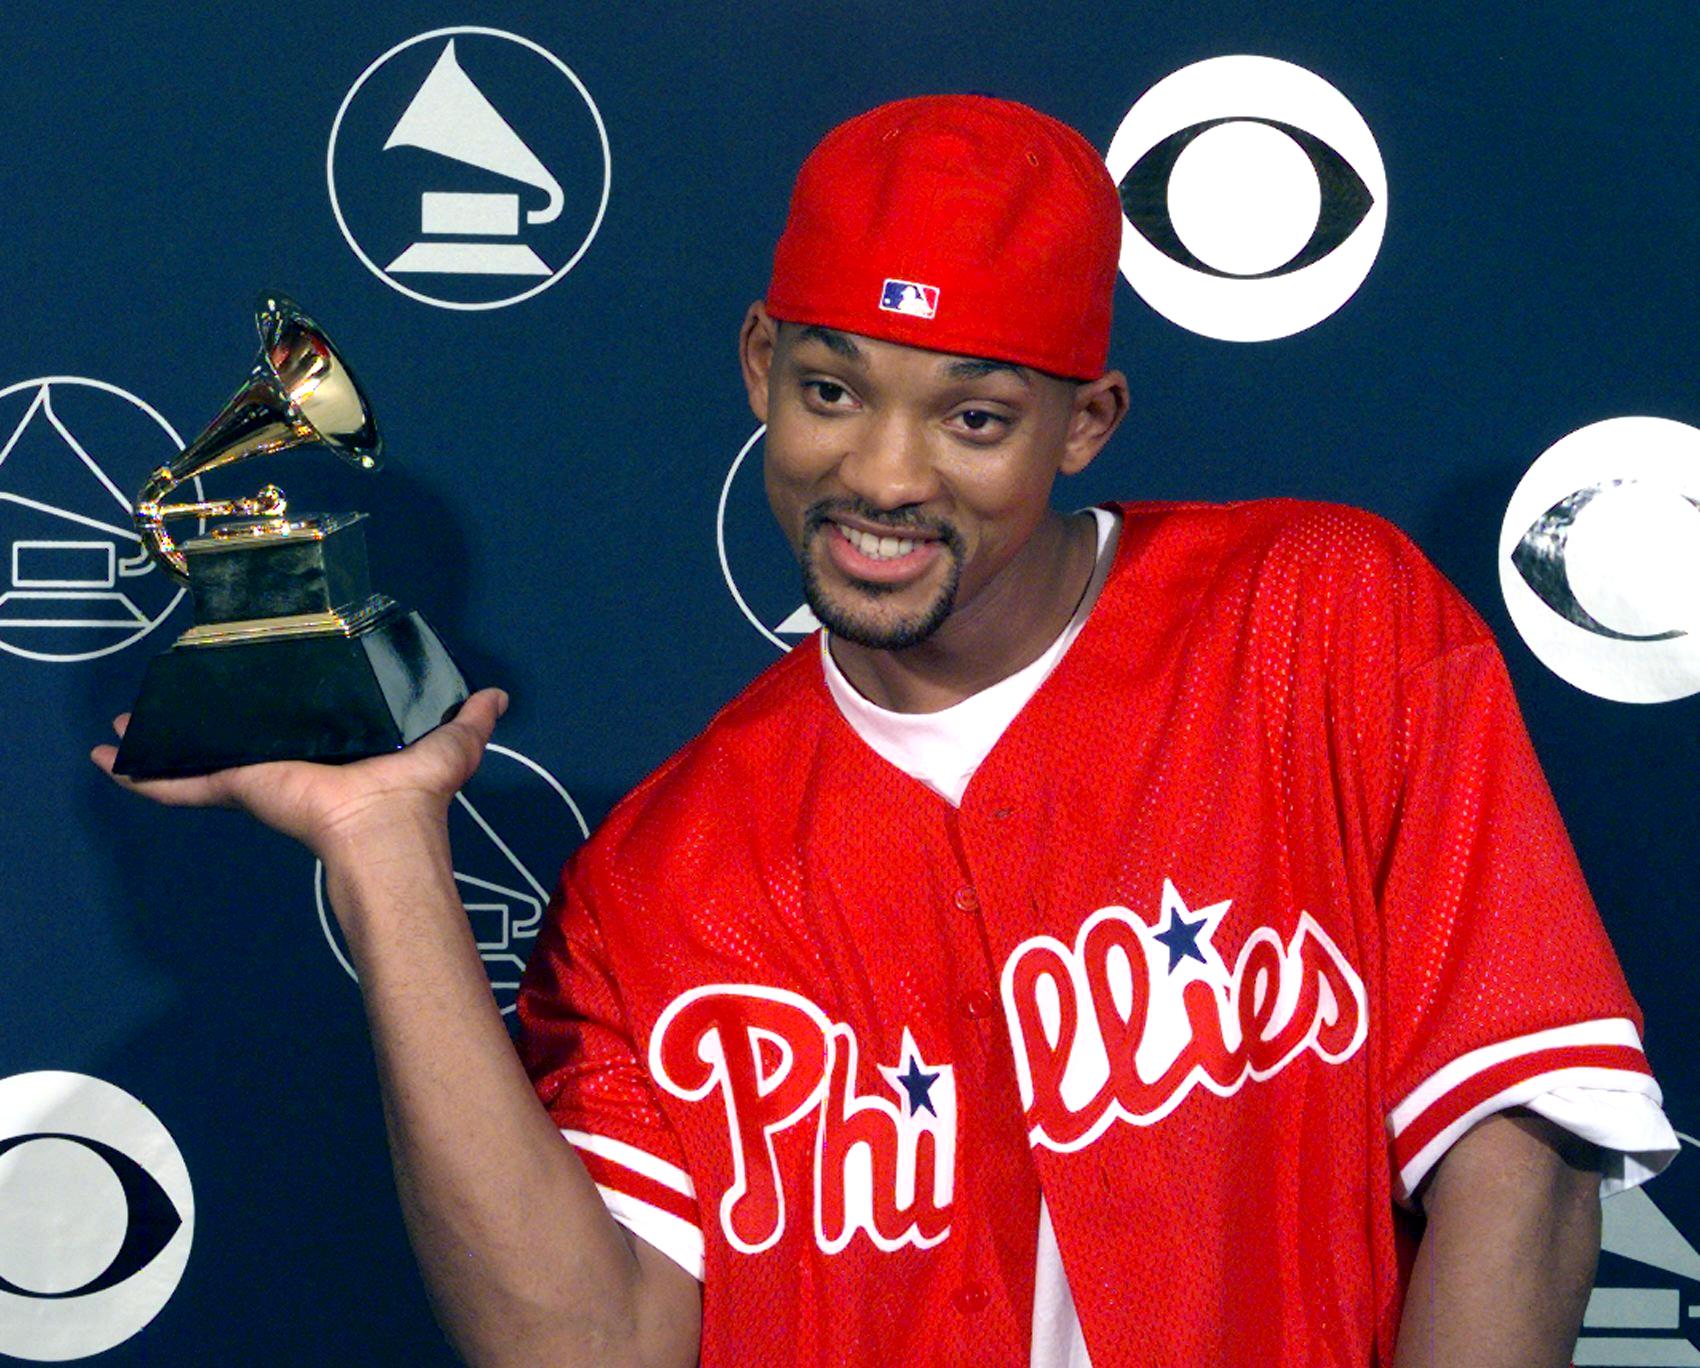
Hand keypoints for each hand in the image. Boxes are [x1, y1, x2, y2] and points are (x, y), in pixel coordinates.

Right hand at [89, 688, 509, 857]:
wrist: (384, 828)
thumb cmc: (418, 787)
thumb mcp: (453, 743)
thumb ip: (471, 718)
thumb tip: (497, 693)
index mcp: (334, 743)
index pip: (296, 714)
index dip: (271, 695)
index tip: (244, 671)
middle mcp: (291, 757)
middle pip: (235, 730)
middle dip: (201, 715)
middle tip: (168, 692)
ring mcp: (258, 774)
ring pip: (196, 752)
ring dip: (157, 738)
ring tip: (120, 722)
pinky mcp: (239, 786)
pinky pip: (181, 781)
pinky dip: (144, 772)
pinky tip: (109, 759)